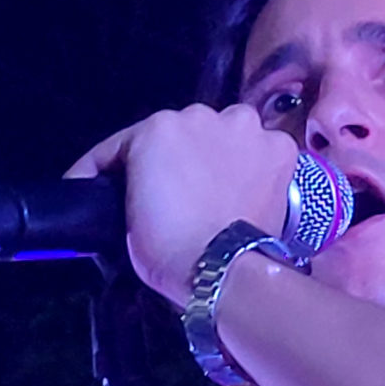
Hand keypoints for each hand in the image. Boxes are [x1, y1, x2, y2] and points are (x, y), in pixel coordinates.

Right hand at [66, 104, 299, 305]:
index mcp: (157, 128)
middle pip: (185, 133)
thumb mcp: (128, 214)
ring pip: (228, 135)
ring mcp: (244, 130)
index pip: (129, 141)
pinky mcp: (279, 149)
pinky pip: (263, 151)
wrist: (222, 270)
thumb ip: (136, 183)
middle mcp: (202, 115)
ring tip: (220, 190)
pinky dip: (258, 167)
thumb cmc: (169, 249)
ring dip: (222, 154)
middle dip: (180, 156)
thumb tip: (146, 186)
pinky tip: (250, 190)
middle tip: (180, 191)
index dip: (116, 165)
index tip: (105, 181)